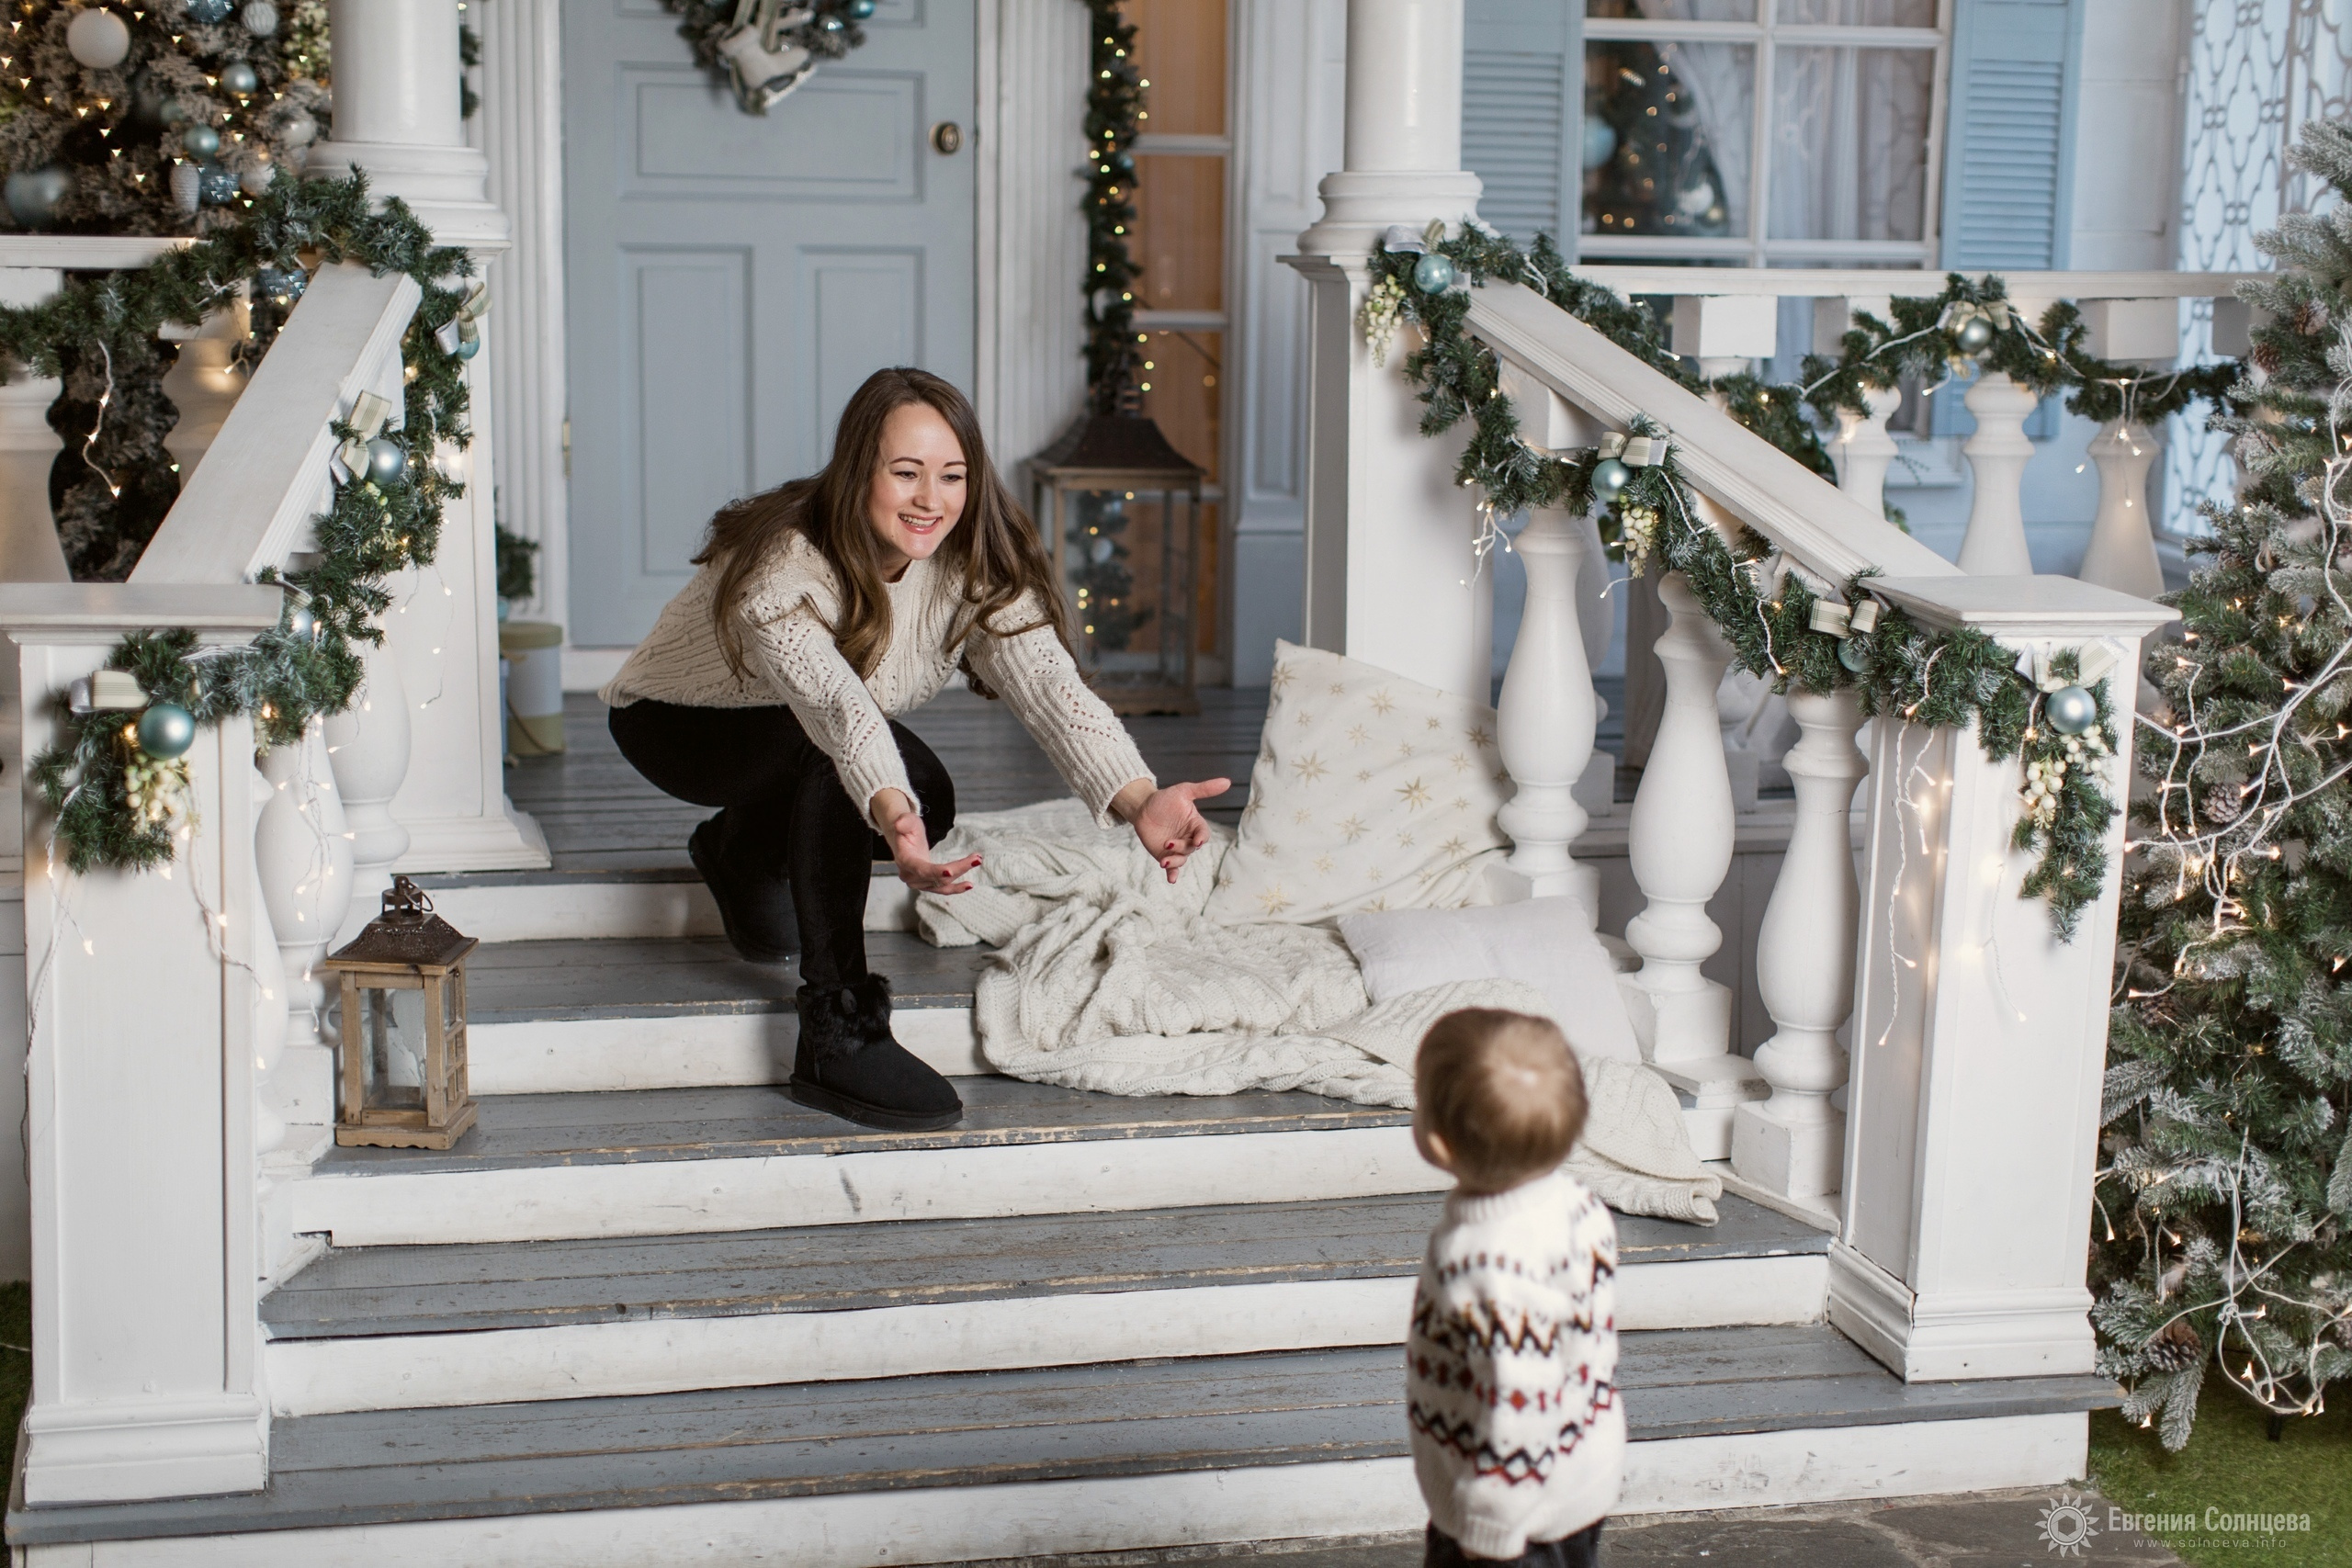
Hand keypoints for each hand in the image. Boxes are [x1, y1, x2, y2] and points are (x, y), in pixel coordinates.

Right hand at [871, 788, 979, 894]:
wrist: (905, 840)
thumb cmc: (907, 828)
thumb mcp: (906, 821)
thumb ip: (903, 822)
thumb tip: (898, 823)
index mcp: (904, 860)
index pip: (920, 869)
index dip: (935, 872)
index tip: (950, 871)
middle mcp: (909, 876)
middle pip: (937, 877)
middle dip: (958, 868)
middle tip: (977, 858)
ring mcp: (918, 883)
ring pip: (943, 883)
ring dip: (961, 874)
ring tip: (977, 862)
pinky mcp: (927, 885)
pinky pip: (943, 889)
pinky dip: (957, 888)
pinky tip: (970, 884)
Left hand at [1112, 777, 1230, 883]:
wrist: (1143, 807)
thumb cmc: (1165, 799)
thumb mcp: (1184, 791)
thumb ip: (1204, 789)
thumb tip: (1228, 782)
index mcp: (1195, 825)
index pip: (1203, 834)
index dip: (1201, 838)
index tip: (1197, 841)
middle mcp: (1188, 838)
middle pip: (1191, 848)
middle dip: (1182, 847)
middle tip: (1168, 843)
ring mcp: (1177, 849)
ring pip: (1182, 859)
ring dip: (1175, 862)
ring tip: (1163, 860)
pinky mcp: (1165, 856)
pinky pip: (1172, 868)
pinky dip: (1172, 874)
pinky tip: (1171, 880)